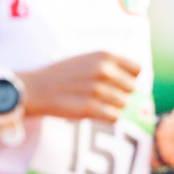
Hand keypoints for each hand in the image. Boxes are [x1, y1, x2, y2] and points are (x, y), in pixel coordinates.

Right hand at [22, 52, 141, 122]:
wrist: (36, 89)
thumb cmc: (61, 75)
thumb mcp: (86, 59)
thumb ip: (109, 65)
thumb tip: (134, 80)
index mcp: (104, 55)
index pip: (137, 69)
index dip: (129, 78)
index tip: (118, 84)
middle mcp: (104, 70)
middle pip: (131, 88)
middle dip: (120, 93)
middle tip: (102, 96)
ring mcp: (98, 89)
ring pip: (123, 104)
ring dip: (112, 106)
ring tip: (95, 104)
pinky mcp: (90, 108)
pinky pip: (114, 117)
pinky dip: (107, 117)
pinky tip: (94, 112)